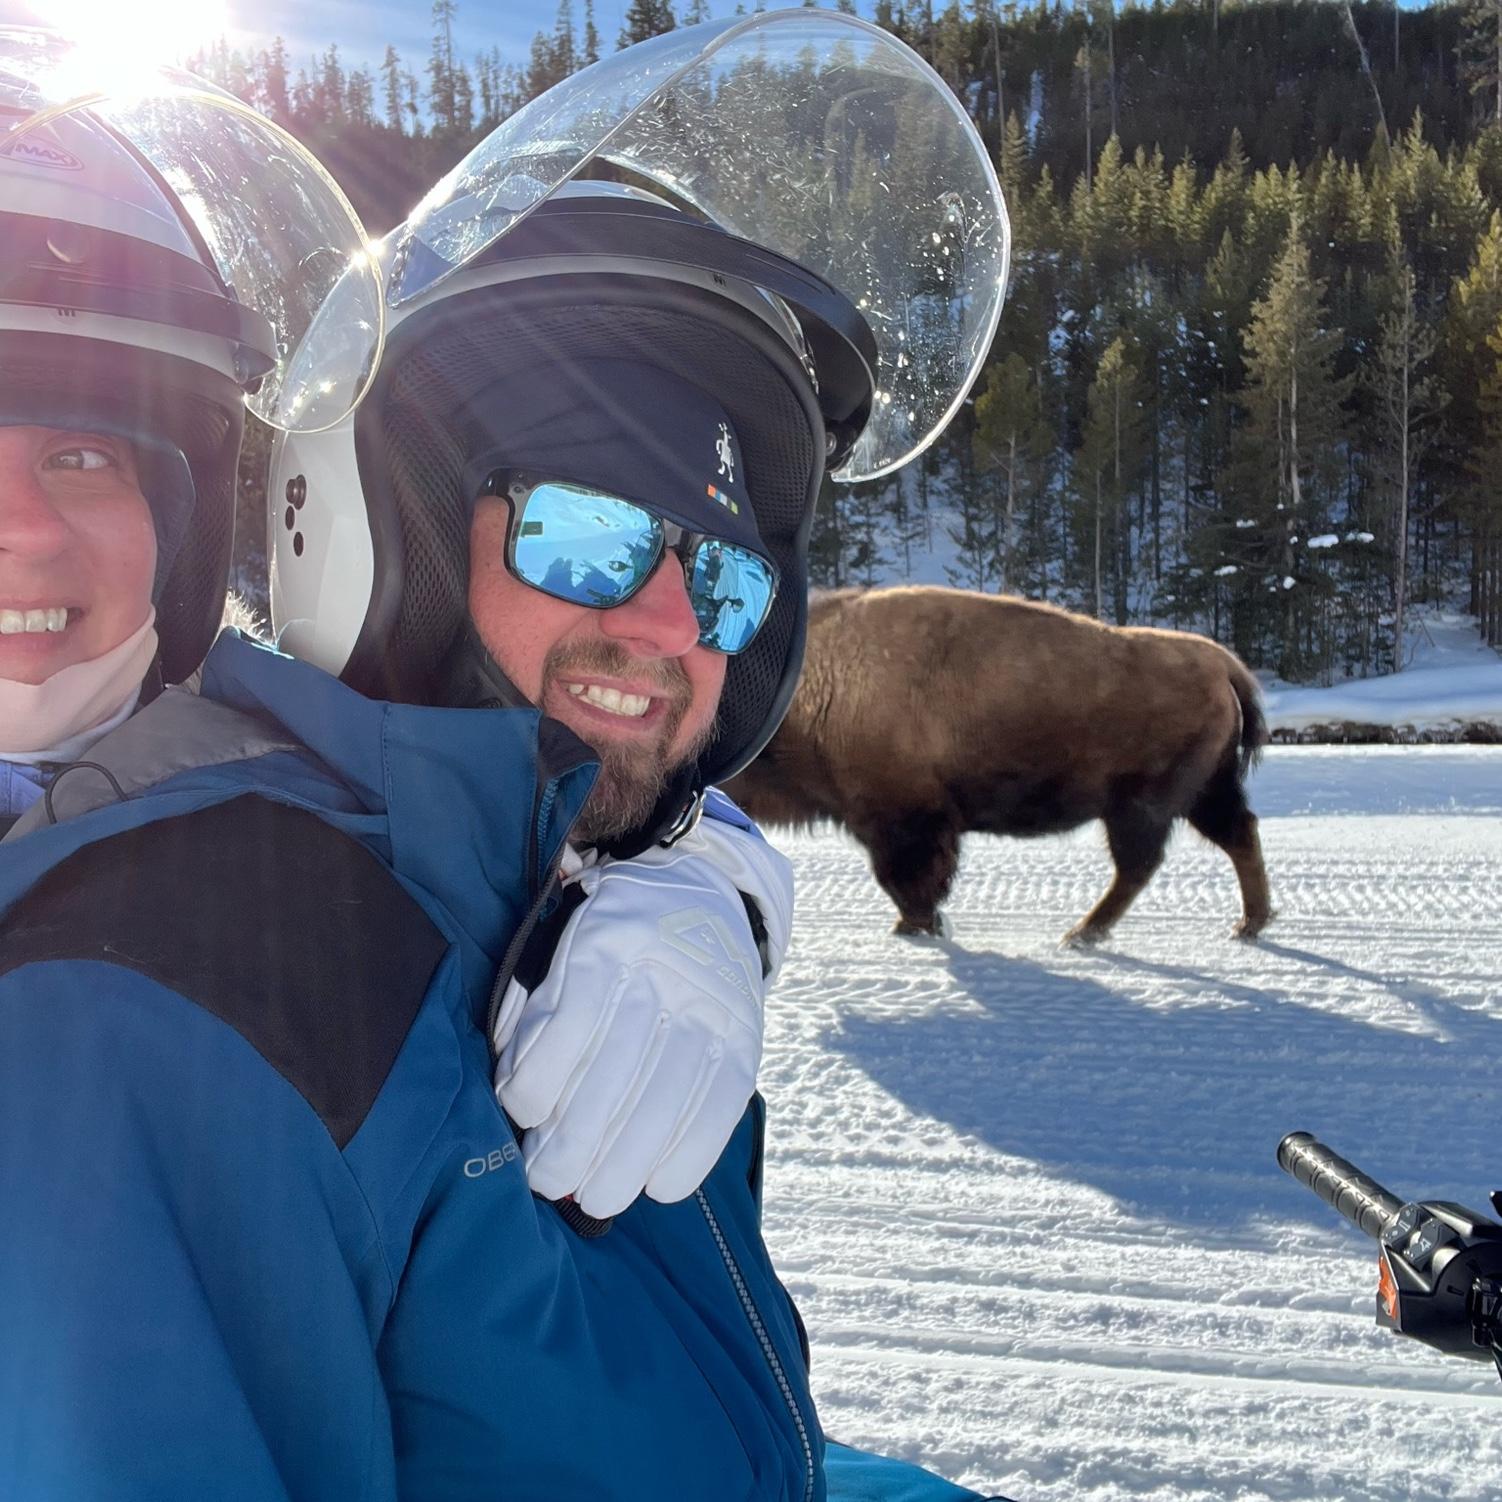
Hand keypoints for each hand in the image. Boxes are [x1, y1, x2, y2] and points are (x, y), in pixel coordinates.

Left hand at [491, 816, 792, 1218]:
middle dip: (576, 1141)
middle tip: (547, 1182)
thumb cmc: (614, 936)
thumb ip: (537, 1011)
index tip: (521, 1116)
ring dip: (626, 1162)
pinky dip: (689, 1154)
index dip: (539, 1080)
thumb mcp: (566, 947)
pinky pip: (720, 1105)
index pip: (570, 1022)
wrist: (703, 891)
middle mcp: (666, 971)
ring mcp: (713, 1007)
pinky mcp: (745, 1037)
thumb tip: (515, 1094)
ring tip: (595, 1199)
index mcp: (609, 941)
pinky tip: (657, 1185)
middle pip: (617, 1070)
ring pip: (668, 1097)